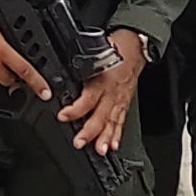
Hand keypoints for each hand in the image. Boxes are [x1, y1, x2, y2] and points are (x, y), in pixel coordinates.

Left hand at [58, 30, 148, 150]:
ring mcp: (120, 99)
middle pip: (100, 115)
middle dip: (90, 131)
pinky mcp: (125, 102)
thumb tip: (59, 78)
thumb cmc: (114, 48)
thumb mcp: (92, 55)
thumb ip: (78, 69)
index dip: (75, 110)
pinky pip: (121, 120)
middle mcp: (111, 92)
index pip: (88, 99)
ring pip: (112, 121)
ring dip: (105, 137)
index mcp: (101, 80)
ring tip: (100, 150)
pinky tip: (114, 145)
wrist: (136, 45)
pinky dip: (118, 134)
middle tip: (79, 142)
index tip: (63, 116)